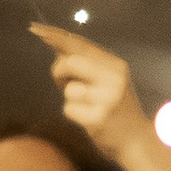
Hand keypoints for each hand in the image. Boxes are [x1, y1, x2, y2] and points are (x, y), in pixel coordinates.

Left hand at [32, 23, 148, 159]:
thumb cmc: (115, 108)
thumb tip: (56, 48)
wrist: (135, 140)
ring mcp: (107, 98)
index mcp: (116, 65)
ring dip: (70, 98)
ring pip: (69, 89)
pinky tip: (89, 118)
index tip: (35, 29)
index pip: (81, 45)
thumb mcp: (106, 80)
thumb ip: (85, 64)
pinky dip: (73, 113)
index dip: (56, 37)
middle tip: (63, 82)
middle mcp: (114, 78)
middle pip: (70, 62)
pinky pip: (69, 109)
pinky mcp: (98, 118)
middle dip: (59, 71)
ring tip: (88, 105)